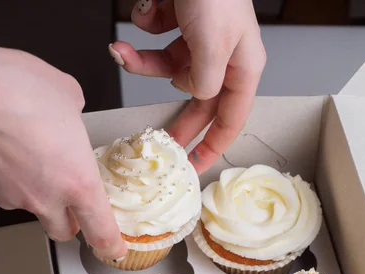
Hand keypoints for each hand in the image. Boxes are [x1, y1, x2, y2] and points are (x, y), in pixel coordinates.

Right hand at [0, 48, 126, 259]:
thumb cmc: (17, 88)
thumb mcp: (67, 94)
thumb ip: (76, 116)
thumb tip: (69, 112)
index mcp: (79, 182)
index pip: (101, 232)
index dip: (110, 245)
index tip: (114, 248)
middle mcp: (47, 197)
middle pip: (64, 232)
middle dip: (71, 222)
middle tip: (73, 204)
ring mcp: (14, 196)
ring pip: (33, 210)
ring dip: (38, 195)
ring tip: (33, 161)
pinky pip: (7, 192)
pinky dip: (12, 179)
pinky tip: (11, 153)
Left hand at [109, 0, 265, 173]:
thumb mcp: (213, 47)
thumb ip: (206, 83)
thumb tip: (196, 96)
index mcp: (242, 68)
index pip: (231, 118)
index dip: (214, 146)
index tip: (197, 167)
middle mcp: (223, 57)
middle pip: (198, 101)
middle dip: (173, 118)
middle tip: (157, 145)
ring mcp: (200, 40)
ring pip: (168, 69)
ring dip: (140, 63)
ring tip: (122, 51)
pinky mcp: (179, 22)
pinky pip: (157, 39)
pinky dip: (145, 28)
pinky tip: (147, 10)